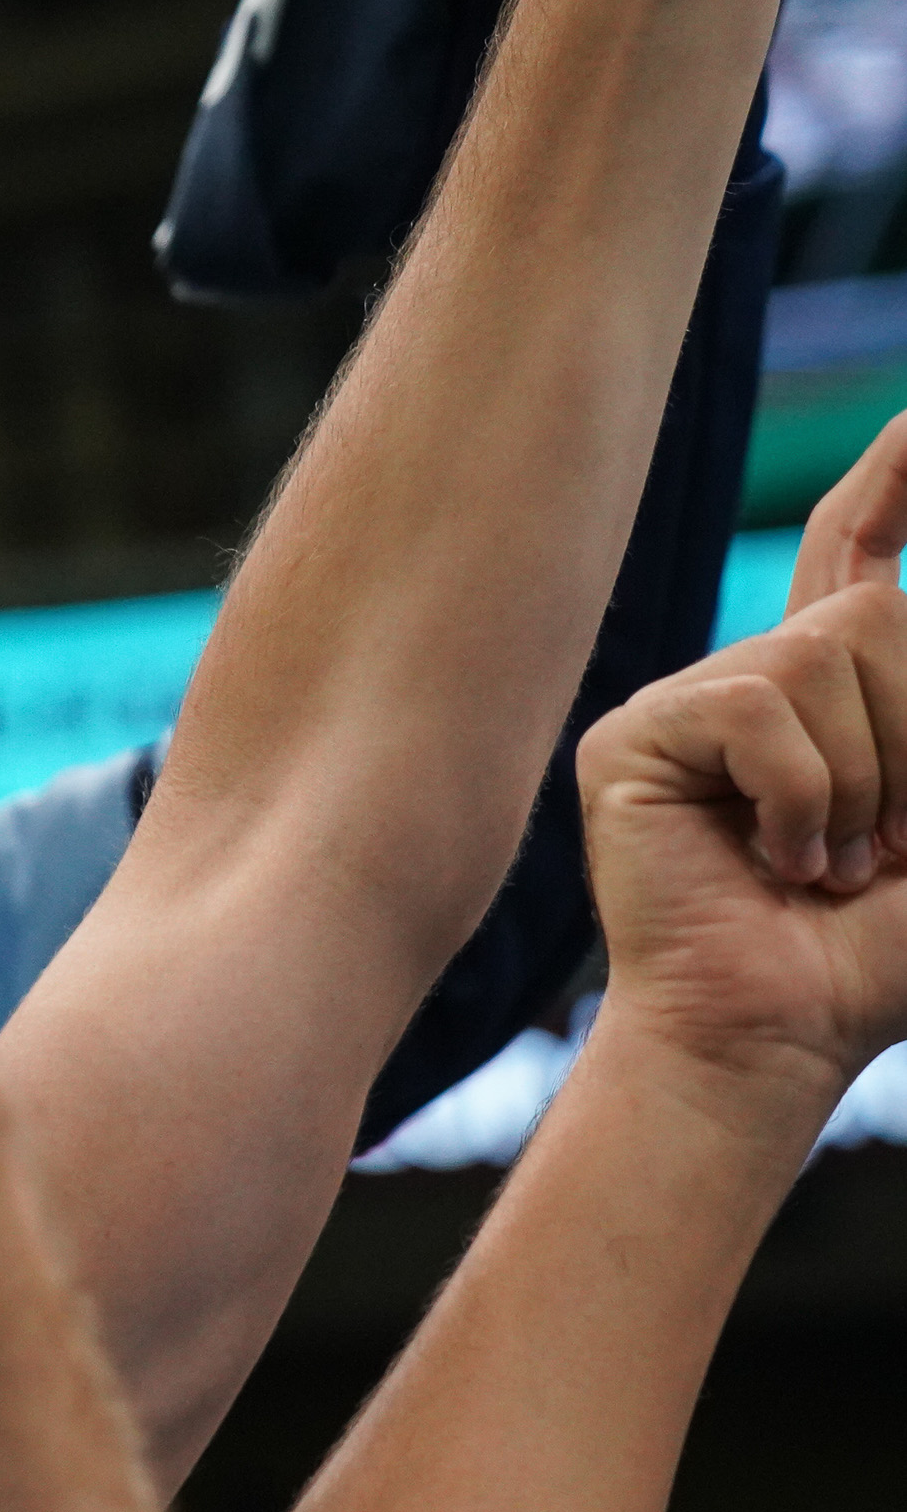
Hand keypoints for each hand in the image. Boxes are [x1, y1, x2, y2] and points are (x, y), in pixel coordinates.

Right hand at [580, 430, 906, 1098]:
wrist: (779, 1031)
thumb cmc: (876, 949)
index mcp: (829, 696)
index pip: (860, 552)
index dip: (893, 481)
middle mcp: (752, 684)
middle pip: (873, 609)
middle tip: (885, 844)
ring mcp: (685, 706)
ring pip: (821, 651)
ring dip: (864, 777)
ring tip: (823, 863)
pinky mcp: (632, 739)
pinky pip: (758, 705)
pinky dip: (801, 792)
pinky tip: (771, 860)